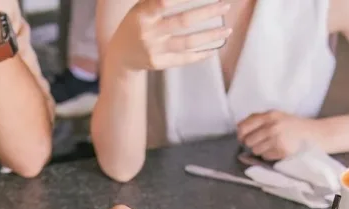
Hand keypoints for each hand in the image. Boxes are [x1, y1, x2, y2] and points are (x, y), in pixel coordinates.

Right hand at [108, 0, 232, 71]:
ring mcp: (154, 50)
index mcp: (143, 14)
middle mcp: (148, 32)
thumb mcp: (141, 8)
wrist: (120, 56)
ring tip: (227, 30)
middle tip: (225, 5)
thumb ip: (159, 1)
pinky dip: (201, 54)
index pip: (165, 2)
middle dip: (208, 12)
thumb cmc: (136, 24)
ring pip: (188, 42)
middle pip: (183, 21)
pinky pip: (184, 59)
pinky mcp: (159, 63)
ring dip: (211, 36)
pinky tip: (215, 48)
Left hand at [237, 111, 326, 160]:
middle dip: (252, 143)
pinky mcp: (281, 151)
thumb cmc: (296, 126)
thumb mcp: (279, 116)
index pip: (244, 126)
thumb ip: (259, 119)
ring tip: (272, 145)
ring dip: (261, 150)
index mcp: (270, 115)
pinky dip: (269, 155)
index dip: (240, 134)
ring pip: (255, 150)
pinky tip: (278, 150)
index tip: (242, 137)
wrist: (318, 134)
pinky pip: (265, 156)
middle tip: (262, 142)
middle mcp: (272, 126)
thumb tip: (239, 126)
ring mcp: (277, 139)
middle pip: (248, 140)